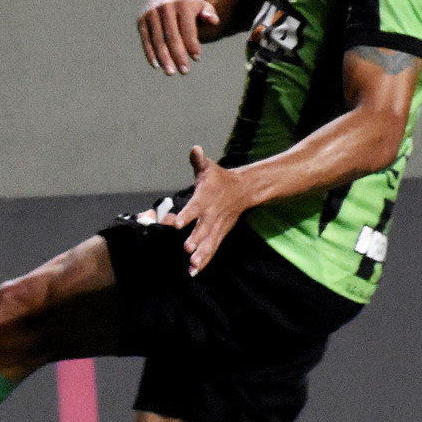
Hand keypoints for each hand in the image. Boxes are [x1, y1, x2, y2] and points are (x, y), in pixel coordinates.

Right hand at [137, 0, 217, 75]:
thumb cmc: (190, 9)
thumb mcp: (203, 9)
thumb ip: (210, 15)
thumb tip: (213, 20)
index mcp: (182, 2)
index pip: (187, 27)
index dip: (192, 43)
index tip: (197, 59)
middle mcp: (164, 5)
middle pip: (171, 35)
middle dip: (178, 55)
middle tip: (184, 71)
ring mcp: (151, 12)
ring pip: (157, 39)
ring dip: (164, 58)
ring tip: (171, 72)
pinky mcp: (141, 20)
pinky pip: (145, 39)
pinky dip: (150, 53)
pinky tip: (157, 66)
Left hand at [163, 146, 249, 275]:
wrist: (244, 190)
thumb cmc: (220, 179)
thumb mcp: (209, 168)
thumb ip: (198, 161)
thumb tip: (194, 149)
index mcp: (206, 198)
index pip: (195, 207)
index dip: (186, 215)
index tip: (177, 224)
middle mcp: (212, 215)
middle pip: (203, 229)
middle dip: (196, 240)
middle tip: (187, 250)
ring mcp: (217, 227)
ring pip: (209, 243)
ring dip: (201, 255)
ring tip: (192, 266)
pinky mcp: (220, 235)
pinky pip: (212, 249)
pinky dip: (205, 261)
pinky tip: (194, 272)